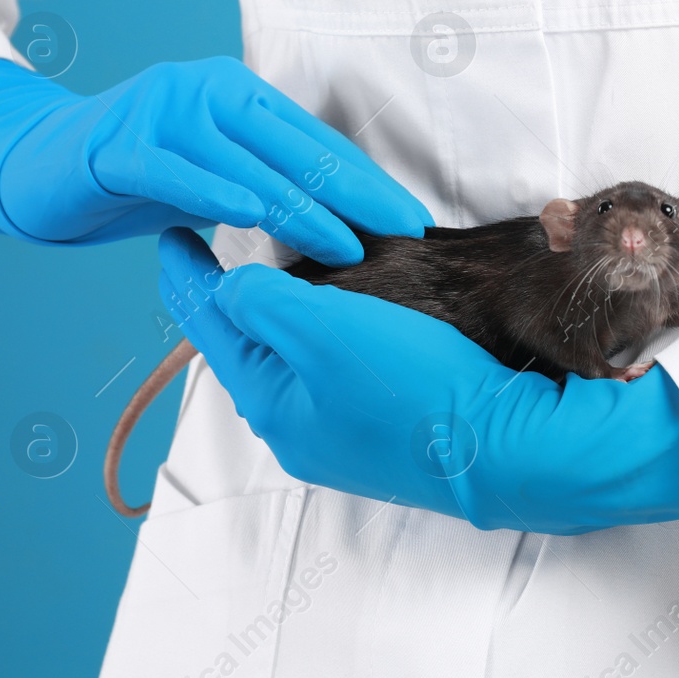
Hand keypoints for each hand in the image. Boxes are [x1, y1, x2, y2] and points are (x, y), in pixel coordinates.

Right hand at [0, 56, 429, 264]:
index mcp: (237, 92)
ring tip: (345, 246)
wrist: (36, 166)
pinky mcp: (119, 146)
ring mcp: (160, 111)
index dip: (365, 179)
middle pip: (294, 148)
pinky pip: (176, 173)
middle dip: (354, 193)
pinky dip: (215, 195)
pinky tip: (251, 219)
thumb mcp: (215, 175)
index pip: (315, 140)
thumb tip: (341, 220)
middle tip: (401, 230)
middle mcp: (205, 88)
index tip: (408, 215)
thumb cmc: (139, 177)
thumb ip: (267, 183)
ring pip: (245, 165)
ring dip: (299, 209)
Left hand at [157, 227, 678, 533]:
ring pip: (298, 359)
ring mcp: (347, 434)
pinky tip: (349, 315)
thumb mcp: (323, 330)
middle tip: (218, 244)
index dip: (186, 273)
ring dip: (286, 315)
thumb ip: (263, 301)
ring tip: (280, 270)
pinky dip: (331, 334)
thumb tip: (231, 286)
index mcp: (271, 404)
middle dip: (233, 298)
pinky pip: (340, 370)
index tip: (168, 230)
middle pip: (250, 348)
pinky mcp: (392, 428)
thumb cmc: (415, 388)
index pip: (210, 326)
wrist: (509, 447)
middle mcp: (301, 428)